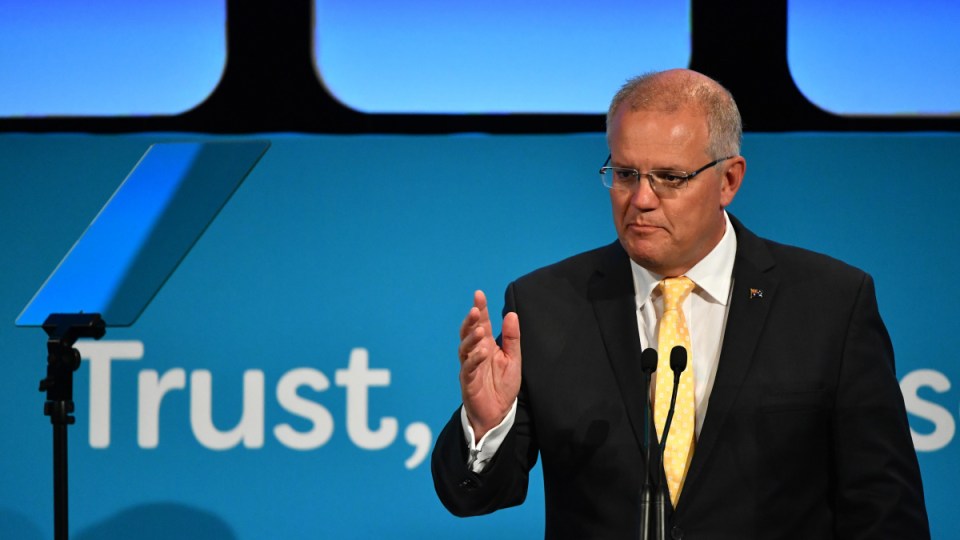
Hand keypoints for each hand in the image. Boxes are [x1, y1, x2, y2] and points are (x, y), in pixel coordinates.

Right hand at [458, 290, 521, 441]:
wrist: (498, 413)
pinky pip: (468, 368)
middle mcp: (475, 353)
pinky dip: (474, 359)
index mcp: (486, 346)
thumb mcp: (513, 359)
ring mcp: (470, 367)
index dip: (480, 309)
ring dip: (471, 338)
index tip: (479, 294)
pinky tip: (481, 352)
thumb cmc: (503, 385)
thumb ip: (511, 338)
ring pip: (464, 348)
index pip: (481, 323)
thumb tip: (511, 314)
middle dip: (470, 321)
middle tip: (475, 310)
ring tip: (480, 331)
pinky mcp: (468, 381)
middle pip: (468, 332)